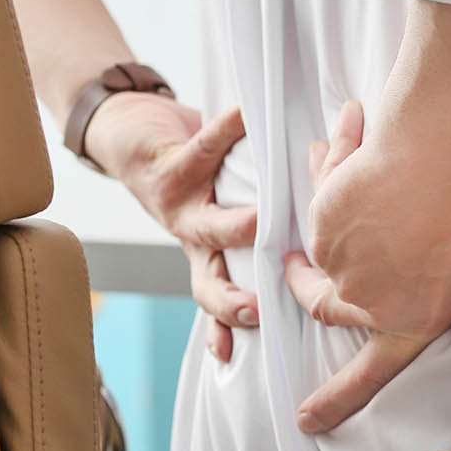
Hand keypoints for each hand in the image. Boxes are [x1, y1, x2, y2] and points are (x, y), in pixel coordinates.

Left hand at [85, 93, 258, 360]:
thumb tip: (328, 225)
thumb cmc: (185, 171)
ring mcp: (177, 207)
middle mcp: (189, 239)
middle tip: (259, 311)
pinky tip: (249, 113)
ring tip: (265, 221)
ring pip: (207, 227)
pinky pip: (204, 149)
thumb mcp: (213, 205)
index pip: (218, 301)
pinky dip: (230, 129)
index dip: (230, 327)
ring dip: (238, 227)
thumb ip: (256, 221)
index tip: (263, 337)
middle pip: (208, 283)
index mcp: (203, 253)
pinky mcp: (168, 167)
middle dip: (232, 302)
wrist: (122, 131)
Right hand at [284, 100, 450, 432]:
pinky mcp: (326, 209)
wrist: (445, 149)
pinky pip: (323, 188)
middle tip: (300, 275)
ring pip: (321, 242)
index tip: (307, 419)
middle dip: (308, 290)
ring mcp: (341, 253)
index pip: (370, 374)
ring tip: (340, 174)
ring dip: (332, 213)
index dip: (336, 399)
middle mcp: (368, 294)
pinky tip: (351, 137)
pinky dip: (335, 165)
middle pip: (325, 306)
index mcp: (412, 318)